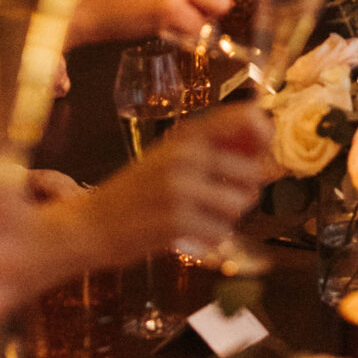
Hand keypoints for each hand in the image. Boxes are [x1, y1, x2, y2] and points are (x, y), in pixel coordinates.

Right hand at [36, 106, 274, 275]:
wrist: (90, 224)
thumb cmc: (135, 192)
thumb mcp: (170, 158)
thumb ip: (213, 151)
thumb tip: (266, 155)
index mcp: (185, 134)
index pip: (245, 118)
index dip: (264, 136)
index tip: (260, 153)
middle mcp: (185, 155)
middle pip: (252, 172)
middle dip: (244, 192)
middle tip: (218, 201)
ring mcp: (181, 188)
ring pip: (239, 204)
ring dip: (226, 218)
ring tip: (199, 218)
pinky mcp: (177, 221)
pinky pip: (220, 232)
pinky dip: (209, 239)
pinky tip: (187, 234)